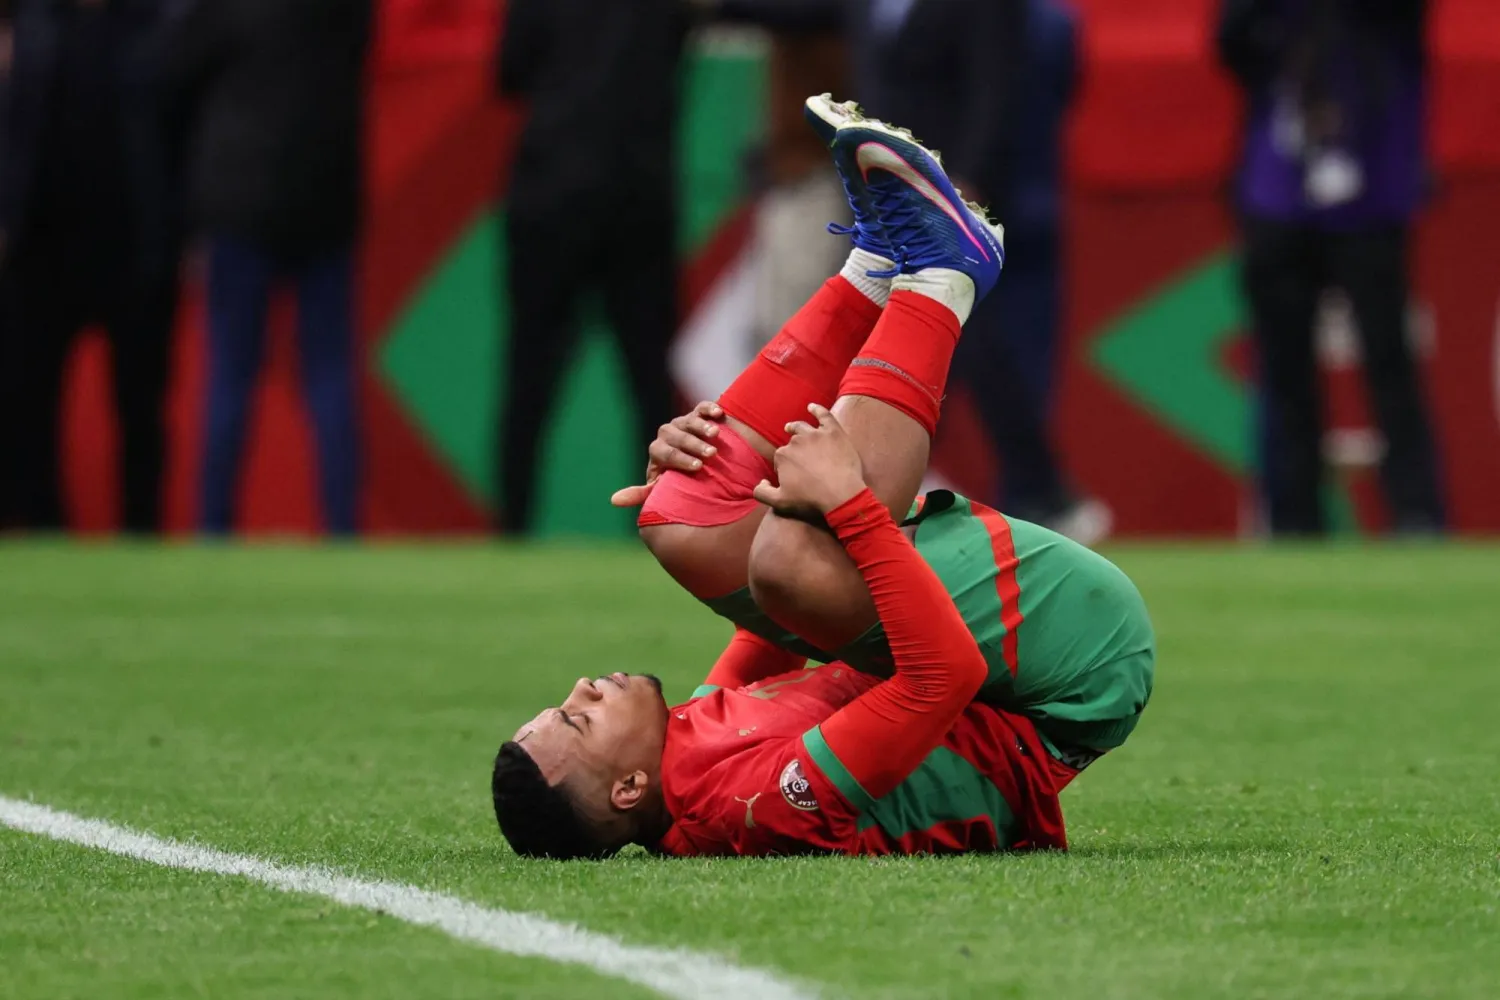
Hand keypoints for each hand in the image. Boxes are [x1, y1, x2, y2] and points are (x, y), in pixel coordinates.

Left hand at [610, 401, 725, 507]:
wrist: (699, 462)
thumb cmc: (680, 479)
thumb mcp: (661, 488)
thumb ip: (642, 494)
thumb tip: (614, 501)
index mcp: (658, 451)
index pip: (665, 453)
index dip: (681, 459)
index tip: (698, 467)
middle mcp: (667, 434)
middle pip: (678, 436)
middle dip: (695, 445)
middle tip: (711, 454)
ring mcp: (682, 422)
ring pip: (689, 421)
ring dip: (703, 427)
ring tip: (716, 435)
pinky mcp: (697, 413)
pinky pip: (701, 408)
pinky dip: (709, 409)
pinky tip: (718, 413)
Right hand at [752, 404, 865, 517]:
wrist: (841, 495)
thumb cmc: (811, 500)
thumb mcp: (779, 503)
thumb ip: (762, 493)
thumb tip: (760, 482)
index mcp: (783, 456)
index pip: (781, 457)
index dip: (785, 466)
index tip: (793, 475)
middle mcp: (796, 441)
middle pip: (791, 442)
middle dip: (792, 450)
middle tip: (797, 458)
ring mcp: (815, 435)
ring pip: (802, 427)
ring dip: (796, 427)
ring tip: (792, 428)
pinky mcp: (833, 432)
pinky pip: (824, 415)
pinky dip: (817, 409)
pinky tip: (812, 406)